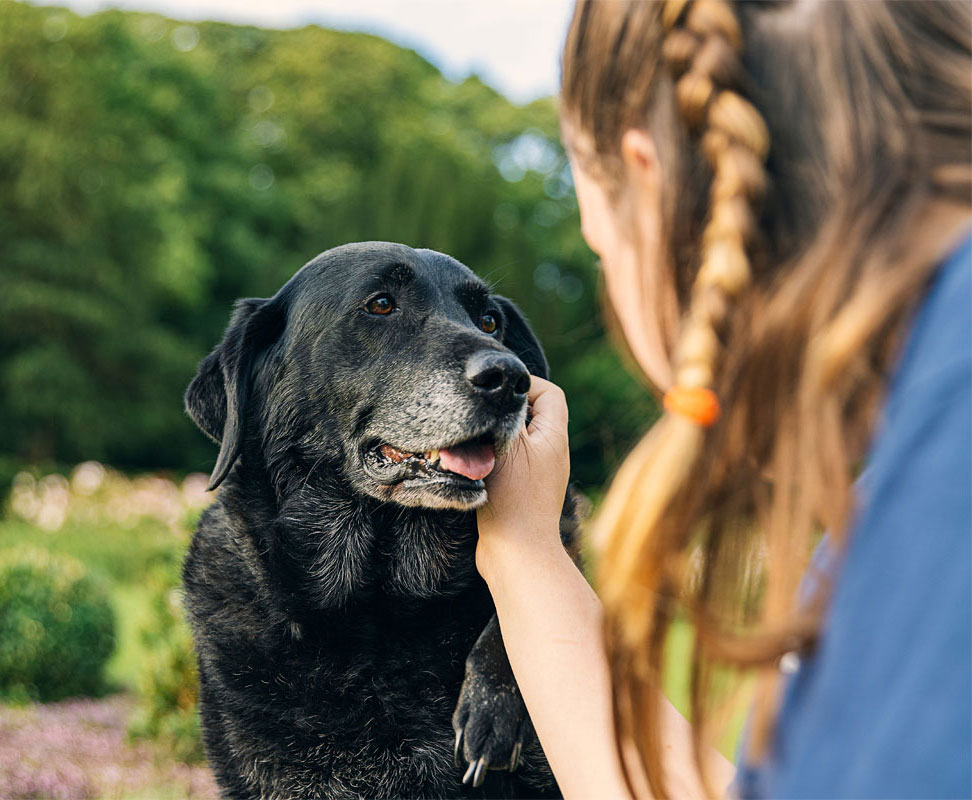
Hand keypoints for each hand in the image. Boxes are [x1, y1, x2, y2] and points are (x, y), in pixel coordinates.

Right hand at [476, 376, 569, 578]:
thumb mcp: (509, 445)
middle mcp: (551, 453)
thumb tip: (501, 391)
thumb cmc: (513, 498)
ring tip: (473, 441)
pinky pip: (509, 463)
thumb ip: (507, 413)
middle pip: (532, 414)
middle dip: (505, 410)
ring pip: (516, 439)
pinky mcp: (522, 492)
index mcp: (554, 436)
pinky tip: (472, 465)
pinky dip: (491, 458)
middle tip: (480, 414)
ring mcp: (538, 474)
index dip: (525, 384)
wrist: (517, 554)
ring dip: (494, 436)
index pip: (549, 393)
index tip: (497, 392)